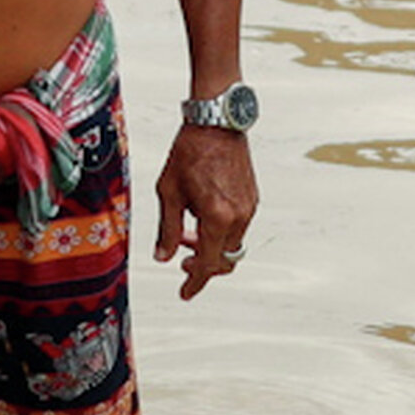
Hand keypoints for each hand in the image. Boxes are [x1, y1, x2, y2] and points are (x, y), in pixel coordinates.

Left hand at [154, 124, 256, 301]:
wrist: (216, 121)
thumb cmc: (189, 152)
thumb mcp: (169, 191)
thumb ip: (167, 229)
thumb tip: (162, 257)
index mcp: (218, 217)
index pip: (209, 264)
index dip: (195, 282)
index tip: (184, 292)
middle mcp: (239, 216)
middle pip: (226, 259)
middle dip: (205, 266)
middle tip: (182, 260)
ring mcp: (249, 207)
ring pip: (233, 243)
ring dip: (211, 246)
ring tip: (187, 232)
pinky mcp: (252, 197)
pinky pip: (238, 226)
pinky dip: (221, 231)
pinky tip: (201, 215)